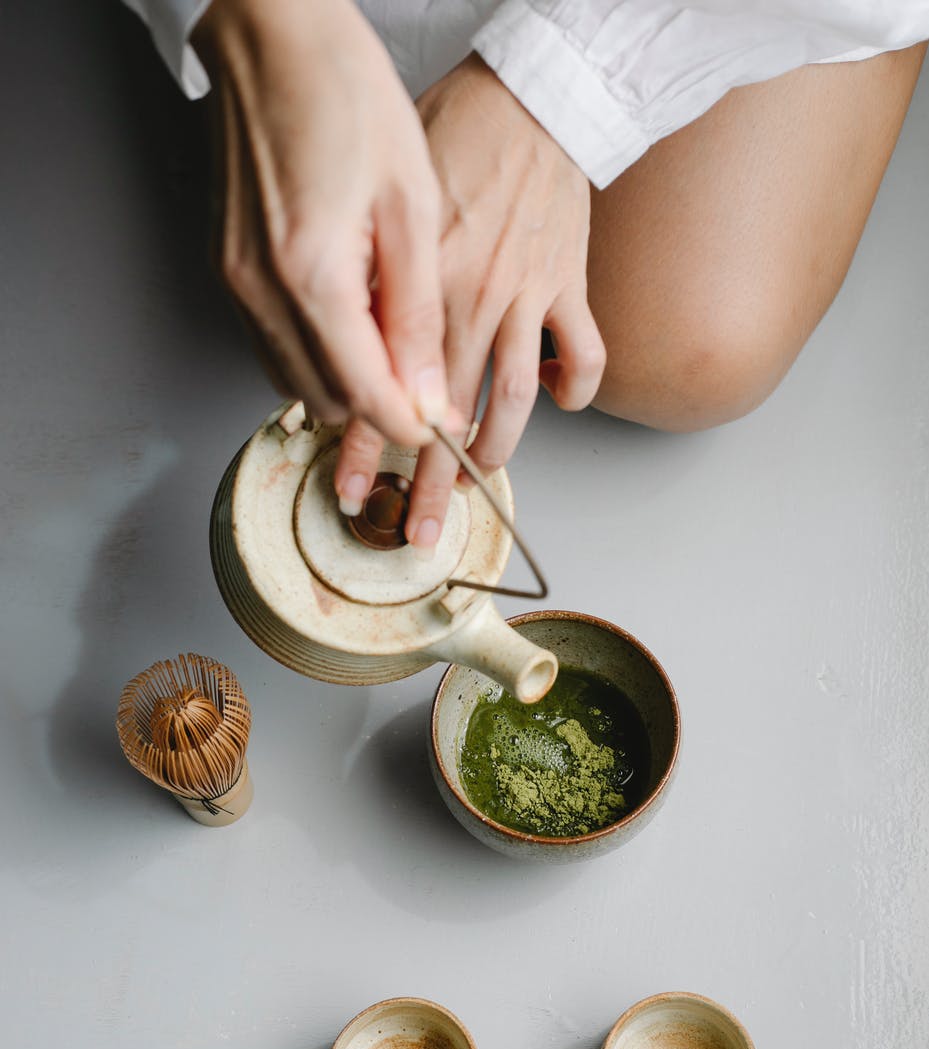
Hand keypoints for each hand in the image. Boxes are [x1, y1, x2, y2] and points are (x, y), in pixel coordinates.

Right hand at [192, 0, 450, 496]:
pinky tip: (349, 310)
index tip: (444, 420)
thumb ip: (417, 313)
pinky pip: (272, 345)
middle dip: (379, 402)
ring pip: (296, 381)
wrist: (274, 37)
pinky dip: (315, 350)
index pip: (367, 398)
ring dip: (346, 379)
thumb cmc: (347, 97)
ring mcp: (236, 284)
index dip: (412, 421)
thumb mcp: (412, 205)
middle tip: (421, 369)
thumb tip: (429, 393)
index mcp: (314, 277)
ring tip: (386, 331)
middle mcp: (262, 292)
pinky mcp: (227, 271)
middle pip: (328, 401)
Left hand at [335, 53, 605, 550]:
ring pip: (513, 401)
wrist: (529, 97)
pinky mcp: (570, 286)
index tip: (354, 489)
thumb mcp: (389, 208)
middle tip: (421, 530)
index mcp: (421, 288)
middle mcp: (472, 302)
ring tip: (483, 483)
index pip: (387, 388)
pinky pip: (584, 356)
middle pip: (448, 416)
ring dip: (498, 451)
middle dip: (432, 483)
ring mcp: (526, 298)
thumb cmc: (453, 136)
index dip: (368, 448)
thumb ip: (373, 284)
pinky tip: (560, 402)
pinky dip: (577, 389)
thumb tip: (349, 346)